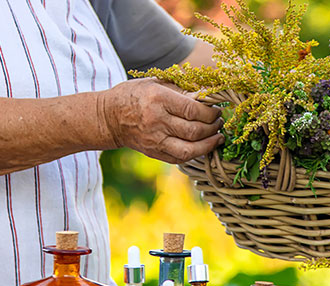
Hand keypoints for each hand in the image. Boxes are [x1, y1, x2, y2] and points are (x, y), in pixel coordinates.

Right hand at [99, 78, 223, 163]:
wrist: (109, 117)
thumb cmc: (135, 95)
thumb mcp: (156, 83)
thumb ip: (182, 89)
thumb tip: (209, 95)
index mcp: (158, 98)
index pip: (193, 109)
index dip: (211, 112)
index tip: (217, 109)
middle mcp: (156, 121)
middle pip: (194, 130)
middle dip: (213, 127)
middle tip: (220, 121)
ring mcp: (154, 140)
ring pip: (189, 149)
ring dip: (209, 144)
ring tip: (218, 136)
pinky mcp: (153, 153)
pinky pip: (180, 158)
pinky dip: (196, 153)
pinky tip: (204, 146)